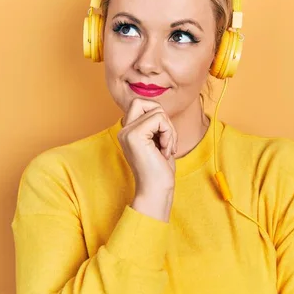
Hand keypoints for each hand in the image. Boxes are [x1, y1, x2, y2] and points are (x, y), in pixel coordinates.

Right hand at [117, 98, 177, 220]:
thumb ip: (155, 125)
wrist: (156, 191)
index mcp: (128, 131)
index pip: (142, 104)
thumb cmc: (160, 171)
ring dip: (170, 130)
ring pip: (157, 110)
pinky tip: (165, 151)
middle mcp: (124, 130)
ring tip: (167, 149)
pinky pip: (159, 119)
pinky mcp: (135, 135)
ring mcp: (127, 132)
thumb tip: (159, 108)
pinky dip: (169, 133)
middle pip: (146, 101)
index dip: (158, 115)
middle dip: (163, 117)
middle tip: (167, 140)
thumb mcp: (158, 142)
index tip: (164, 138)